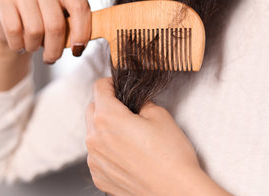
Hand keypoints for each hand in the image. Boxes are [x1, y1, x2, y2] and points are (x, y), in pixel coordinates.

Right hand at [0, 0, 90, 62]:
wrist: (8, 16)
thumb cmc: (42, 18)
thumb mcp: (62, 16)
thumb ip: (74, 24)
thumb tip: (79, 46)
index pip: (79, 7)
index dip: (82, 33)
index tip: (77, 51)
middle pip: (56, 24)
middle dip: (55, 49)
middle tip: (52, 58)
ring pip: (35, 30)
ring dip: (35, 46)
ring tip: (33, 46)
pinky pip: (15, 31)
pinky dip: (19, 45)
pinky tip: (20, 43)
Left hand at [85, 78, 220, 195]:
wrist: (176, 191)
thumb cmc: (171, 155)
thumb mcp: (160, 116)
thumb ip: (141, 103)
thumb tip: (135, 103)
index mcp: (107, 118)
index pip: (99, 88)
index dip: (110, 83)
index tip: (117, 86)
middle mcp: (95, 139)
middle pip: (92, 110)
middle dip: (106, 105)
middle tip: (126, 110)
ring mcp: (95, 161)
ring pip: (93, 134)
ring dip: (105, 129)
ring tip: (130, 136)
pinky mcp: (99, 178)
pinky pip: (98, 155)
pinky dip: (108, 150)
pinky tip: (129, 155)